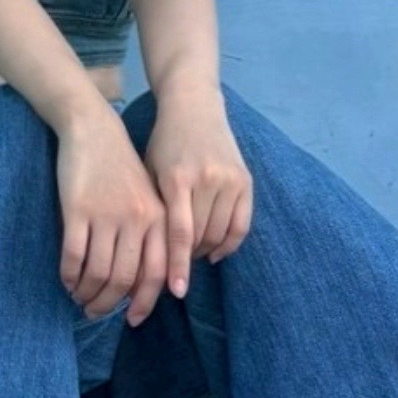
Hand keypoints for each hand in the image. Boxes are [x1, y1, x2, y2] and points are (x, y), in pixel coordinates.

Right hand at [55, 107, 167, 325]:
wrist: (93, 128)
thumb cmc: (120, 167)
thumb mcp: (147, 197)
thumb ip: (150, 234)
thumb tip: (142, 282)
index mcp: (158, 218)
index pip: (156, 272)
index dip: (145, 301)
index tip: (133, 319)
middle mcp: (137, 219)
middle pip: (125, 279)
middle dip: (109, 303)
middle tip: (95, 312)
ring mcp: (107, 215)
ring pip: (98, 272)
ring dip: (87, 292)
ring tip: (79, 298)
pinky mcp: (78, 210)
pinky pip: (73, 256)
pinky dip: (69, 275)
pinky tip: (66, 280)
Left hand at [143, 85, 252, 298]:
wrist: (193, 107)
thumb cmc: (163, 144)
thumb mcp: (151, 172)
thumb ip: (156, 211)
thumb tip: (152, 258)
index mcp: (177, 179)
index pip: (180, 234)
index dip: (178, 265)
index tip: (177, 291)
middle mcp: (206, 179)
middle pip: (202, 237)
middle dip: (189, 258)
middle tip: (175, 267)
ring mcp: (229, 179)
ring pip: (221, 233)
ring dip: (206, 251)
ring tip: (192, 254)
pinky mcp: (246, 180)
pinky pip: (241, 225)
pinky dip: (229, 243)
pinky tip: (215, 251)